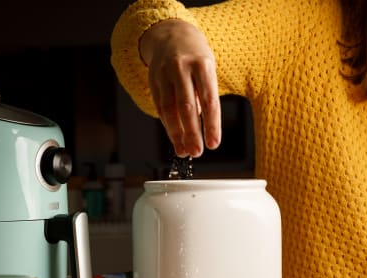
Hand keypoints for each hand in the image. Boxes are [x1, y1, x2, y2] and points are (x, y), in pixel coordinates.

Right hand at [140, 19, 221, 156]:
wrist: (171, 35)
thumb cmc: (195, 57)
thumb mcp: (207, 70)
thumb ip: (204, 96)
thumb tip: (197, 127)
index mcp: (202, 65)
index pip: (209, 101)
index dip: (211, 125)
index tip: (213, 144)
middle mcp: (182, 69)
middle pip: (186, 107)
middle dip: (192, 133)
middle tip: (197, 152)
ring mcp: (165, 75)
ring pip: (169, 109)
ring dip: (176, 134)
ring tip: (184, 151)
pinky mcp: (153, 81)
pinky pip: (160, 107)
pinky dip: (168, 125)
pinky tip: (174, 137)